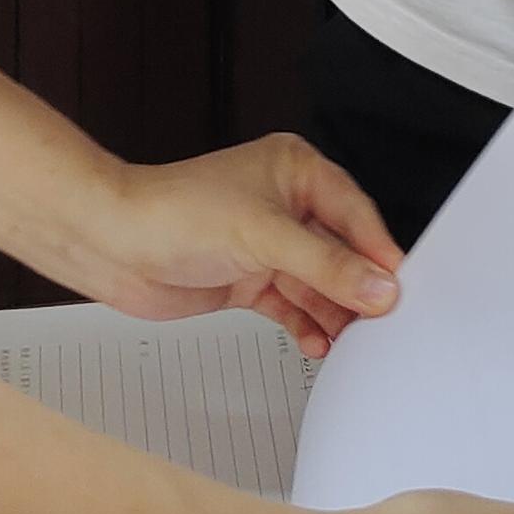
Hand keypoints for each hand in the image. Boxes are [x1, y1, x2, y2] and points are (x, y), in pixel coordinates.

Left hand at [63, 134, 406, 358]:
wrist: (111, 244)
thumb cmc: (171, 212)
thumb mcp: (263, 237)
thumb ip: (326, 267)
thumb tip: (379, 286)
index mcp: (294, 170)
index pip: (354, 213)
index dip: (378, 252)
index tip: (402, 289)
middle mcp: (283, 204)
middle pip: (339, 252)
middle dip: (357, 288)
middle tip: (384, 324)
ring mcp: (265, 244)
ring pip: (317, 283)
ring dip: (333, 312)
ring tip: (353, 343)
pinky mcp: (248, 277)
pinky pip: (291, 304)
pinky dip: (305, 324)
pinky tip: (317, 343)